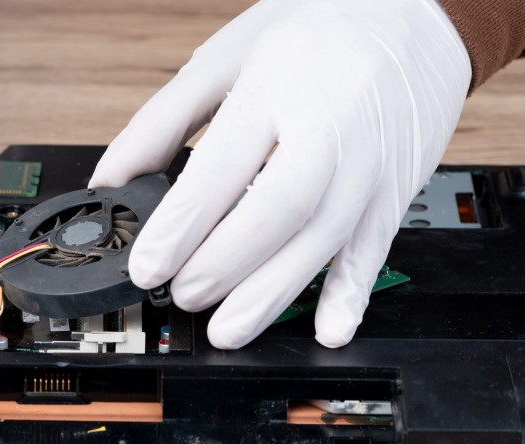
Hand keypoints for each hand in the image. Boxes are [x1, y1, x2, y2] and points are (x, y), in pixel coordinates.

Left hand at [89, 0, 469, 348]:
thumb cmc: (315, 29)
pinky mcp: (397, 188)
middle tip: (183, 295)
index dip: (182, 224)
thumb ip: (160, 122)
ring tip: (228, 329)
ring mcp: (370, 161)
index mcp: (276, 84)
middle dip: (224, 263)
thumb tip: (110, 180)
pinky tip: (328, 328)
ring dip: (272, 293)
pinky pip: (376, 248)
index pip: (223, 165)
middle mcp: (329, 124)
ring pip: (323, 238)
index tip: (148, 267)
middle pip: (278, 208)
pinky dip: (351, 293)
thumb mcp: (223, 56)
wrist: (414, 12)